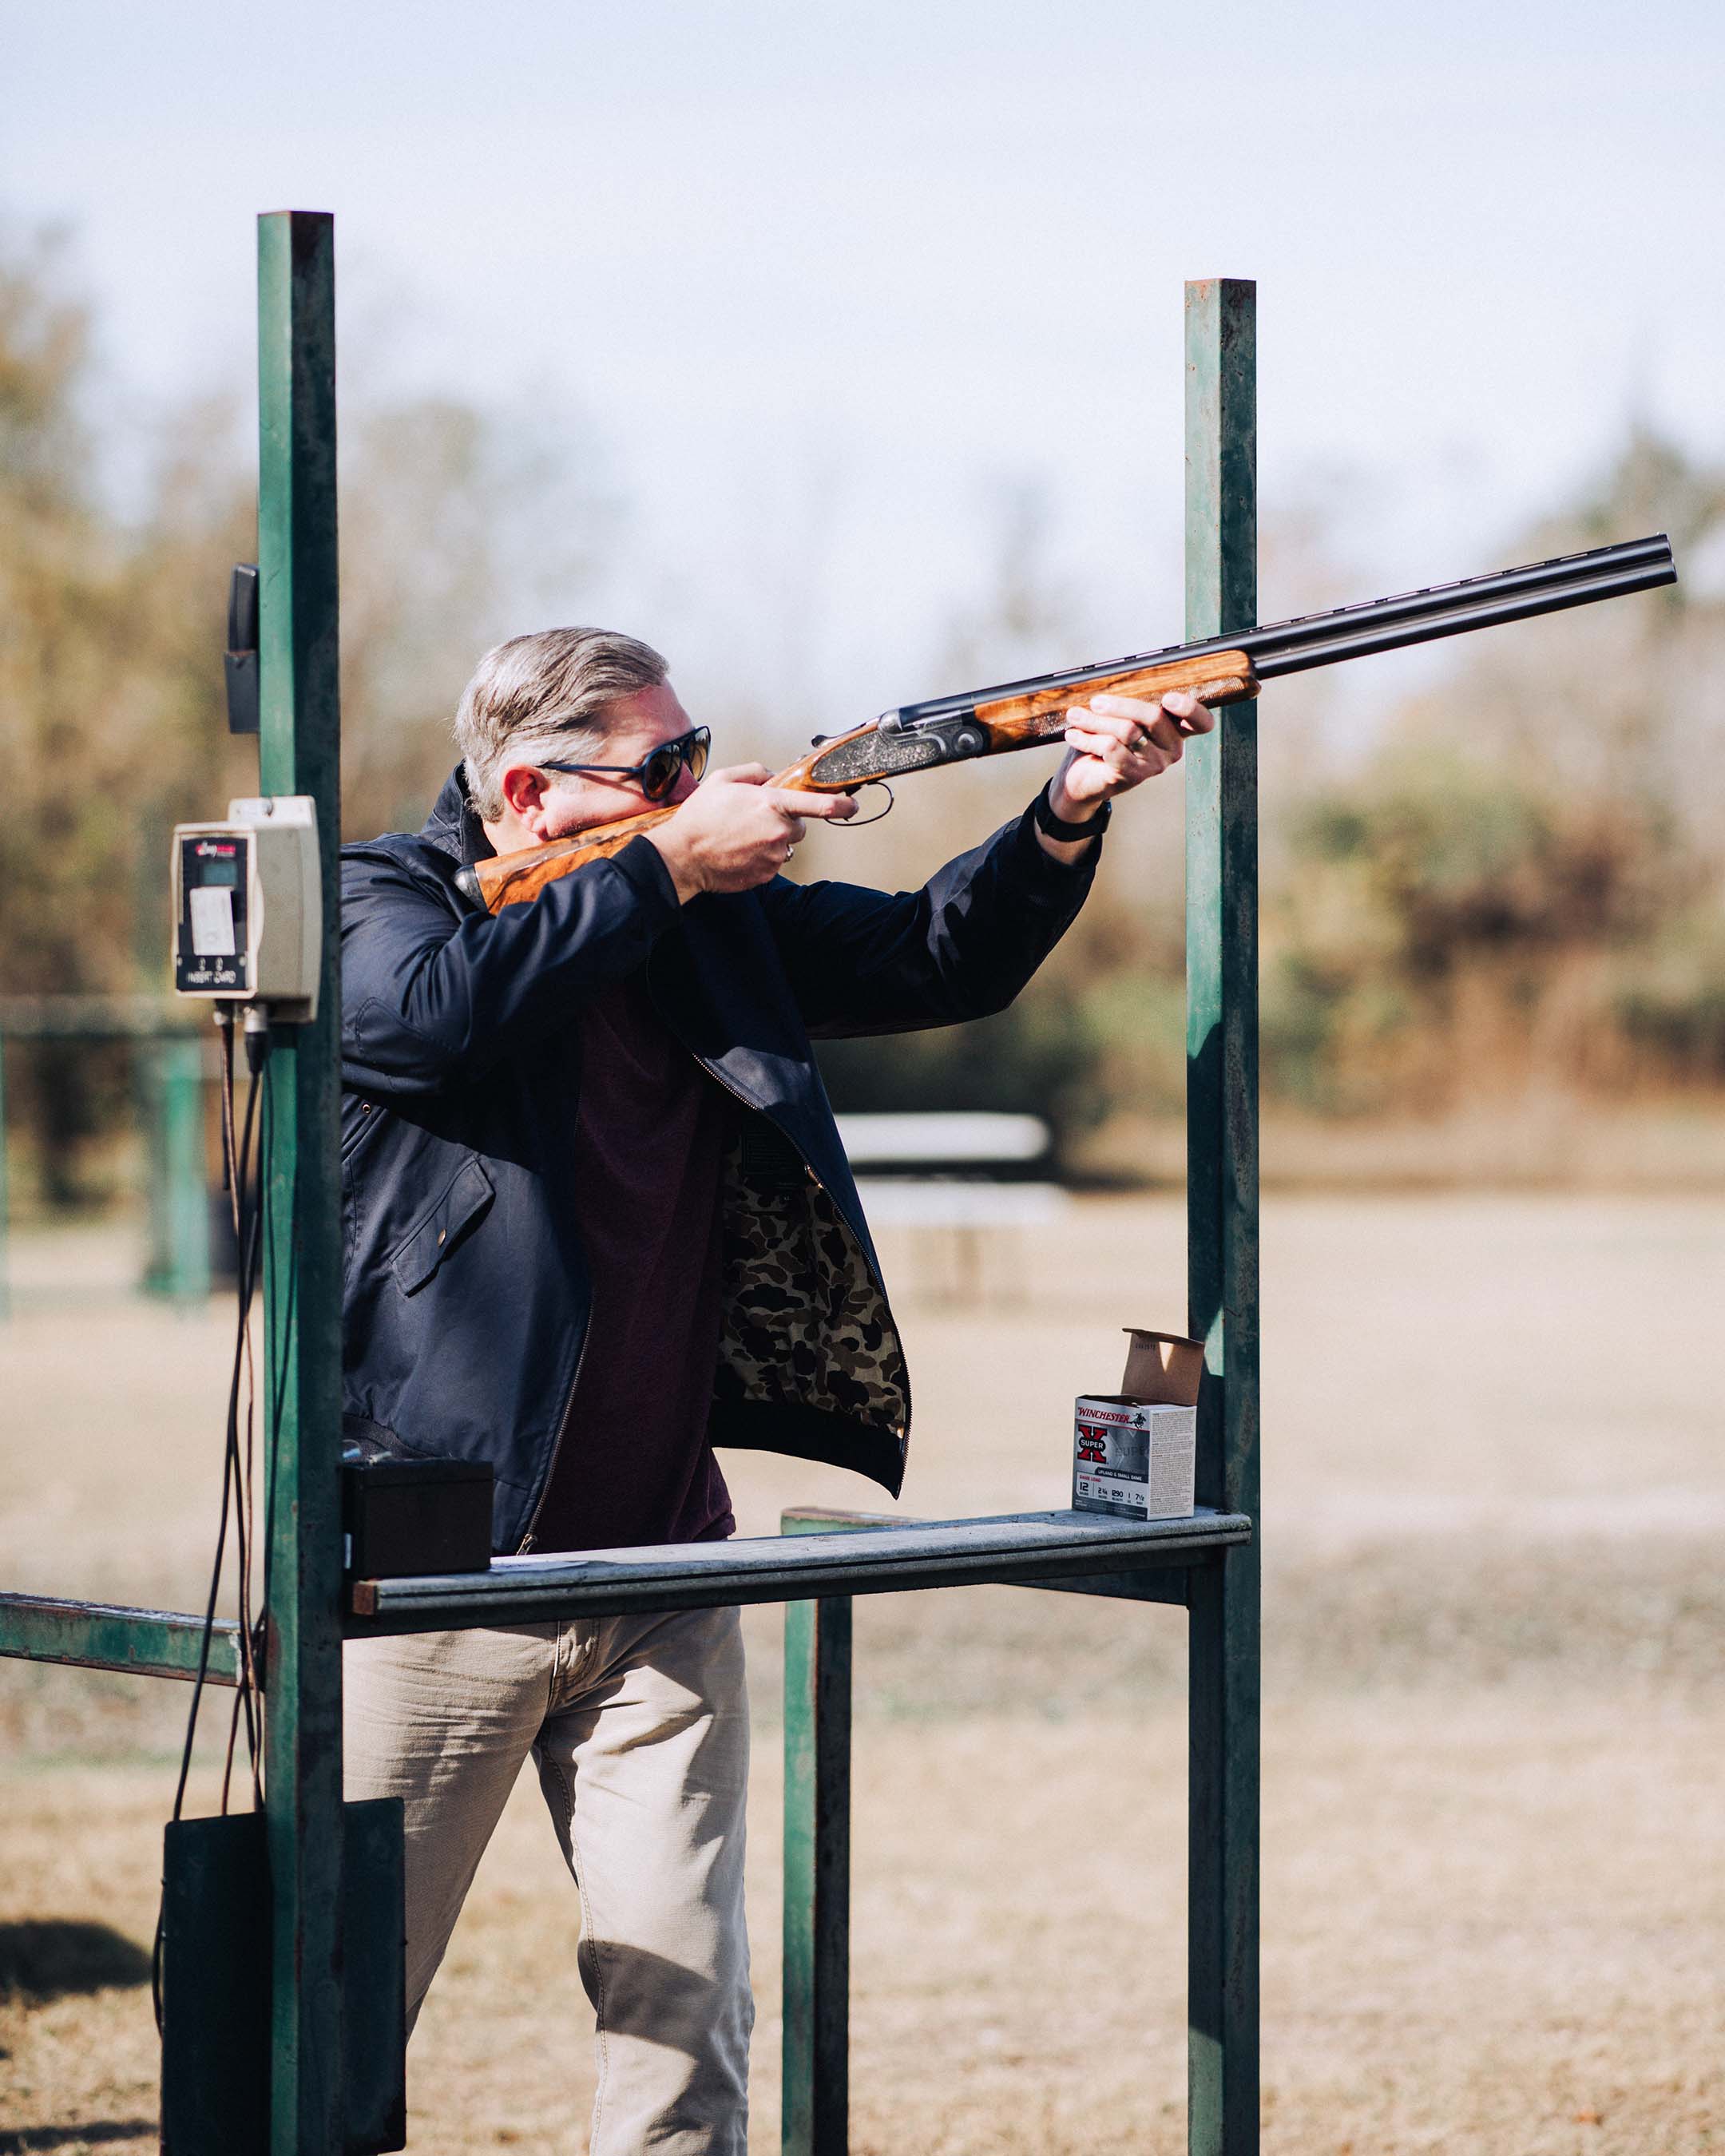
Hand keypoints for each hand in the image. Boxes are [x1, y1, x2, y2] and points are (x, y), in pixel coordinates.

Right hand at [645, 764, 857, 902]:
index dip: (841, 804)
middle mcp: (778, 832)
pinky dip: (762, 857)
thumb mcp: (723, 780)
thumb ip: (754, 773)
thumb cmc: (699, 818)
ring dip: (772, 841)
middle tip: (756, 820)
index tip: (851, 804)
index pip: (819, 805)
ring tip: (742, 837)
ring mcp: (774, 856)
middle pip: (800, 826)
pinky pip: (774, 863)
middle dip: (785, 822)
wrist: (682, 857)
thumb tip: (772, 777)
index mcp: (771, 804)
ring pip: (786, 845)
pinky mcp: (766, 875)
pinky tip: (740, 851)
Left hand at [1049, 690, 1215, 821]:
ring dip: (1096, 721)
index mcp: (1176, 730)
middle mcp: (1172, 749)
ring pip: (1127, 731)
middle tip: (1095, 702)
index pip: (1201, 722)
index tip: (1168, 698)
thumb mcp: (1121, 717)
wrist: (1084, 777)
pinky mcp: (1133, 776)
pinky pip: (1110, 748)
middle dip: (1119, 705)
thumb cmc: (1106, 739)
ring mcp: (1154, 765)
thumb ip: (1129, 703)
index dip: (1191, 709)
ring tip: (1075, 716)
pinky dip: (1088, 738)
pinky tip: (1073, 734)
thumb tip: (1115, 678)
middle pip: (1154, 716)